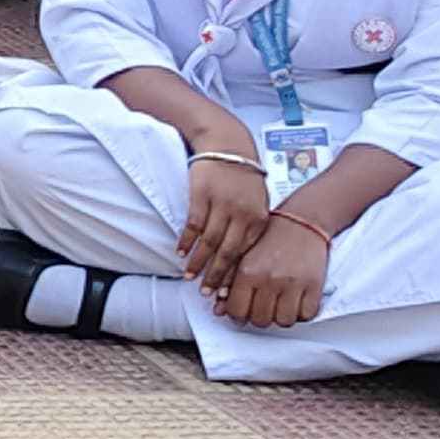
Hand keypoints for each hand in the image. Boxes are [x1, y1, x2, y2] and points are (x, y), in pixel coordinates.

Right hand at [178, 143, 271, 287]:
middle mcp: (242, 214)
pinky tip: (180, 252)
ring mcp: (222, 205)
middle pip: (227, 253)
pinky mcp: (202, 195)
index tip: (225, 293)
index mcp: (258, 219)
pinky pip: (194, 224)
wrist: (229, 144)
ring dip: (198, 262)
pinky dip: (186, 240)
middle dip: (216, 276)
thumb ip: (252, 227)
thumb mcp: (258, 202)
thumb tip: (244, 256)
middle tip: (206, 294)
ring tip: (190, 277)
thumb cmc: (243, 175)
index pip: (245, 255)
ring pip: (209, 242)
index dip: (234, 276)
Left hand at [215, 208, 328, 327]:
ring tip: (279, 305)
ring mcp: (293, 284)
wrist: (301, 222)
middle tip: (261, 307)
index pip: (236, 310)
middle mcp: (269, 279)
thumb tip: (218, 310)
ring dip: (281, 317)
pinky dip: (301, 313)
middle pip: (260, 320)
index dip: (238, 315)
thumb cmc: (271, 238)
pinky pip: (306, 315)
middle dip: (259, 316)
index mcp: (247, 271)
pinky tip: (296, 303)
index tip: (242, 312)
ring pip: (284, 321)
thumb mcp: (243, 256)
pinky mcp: (314, 285)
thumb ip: (229, 282)